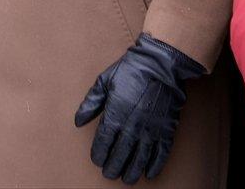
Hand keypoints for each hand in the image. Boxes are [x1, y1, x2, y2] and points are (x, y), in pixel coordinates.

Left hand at [74, 33, 204, 183]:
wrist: (160, 66)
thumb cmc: (129, 71)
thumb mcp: (103, 83)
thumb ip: (90, 104)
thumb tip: (78, 122)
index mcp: (115, 115)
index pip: (104, 142)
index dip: (99, 154)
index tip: (97, 161)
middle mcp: (132, 126)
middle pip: (121, 154)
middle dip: (114, 167)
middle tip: (110, 175)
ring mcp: (150, 130)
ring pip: (140, 158)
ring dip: (132, 170)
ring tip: (127, 179)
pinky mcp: (166, 130)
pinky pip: (161, 153)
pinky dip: (155, 165)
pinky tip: (149, 174)